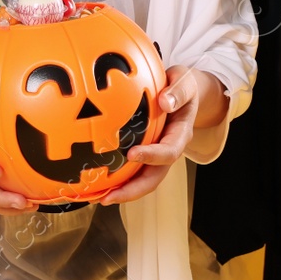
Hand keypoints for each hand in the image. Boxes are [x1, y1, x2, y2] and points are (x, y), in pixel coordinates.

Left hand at [97, 65, 224, 204]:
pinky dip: (116, 179)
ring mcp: (156, 155)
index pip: (169, 151)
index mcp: (180, 135)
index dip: (152, 156)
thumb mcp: (185, 81)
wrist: (183, 92)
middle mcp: (168, 150)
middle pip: (154, 178)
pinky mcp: (144, 153)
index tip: (132, 154)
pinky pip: (132, 170)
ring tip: (97, 198)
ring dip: (122, 192)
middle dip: (133, 190)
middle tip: (109, 197)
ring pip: (141, 179)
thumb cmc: (182, 86)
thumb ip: (178, 91)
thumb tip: (165, 102)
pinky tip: (95, 183)